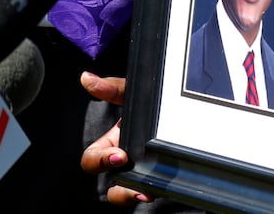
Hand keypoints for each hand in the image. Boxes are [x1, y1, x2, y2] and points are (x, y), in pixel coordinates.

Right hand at [79, 73, 152, 205]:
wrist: (186, 108)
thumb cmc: (153, 101)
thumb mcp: (135, 93)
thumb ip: (113, 87)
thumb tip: (86, 78)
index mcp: (113, 141)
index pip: (93, 158)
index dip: (100, 159)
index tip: (118, 154)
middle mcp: (124, 160)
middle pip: (108, 183)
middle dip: (115, 184)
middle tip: (135, 176)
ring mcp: (139, 171)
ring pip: (125, 194)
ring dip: (130, 196)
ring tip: (144, 193)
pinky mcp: (157, 178)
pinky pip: (148, 191)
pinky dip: (150, 192)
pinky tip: (157, 191)